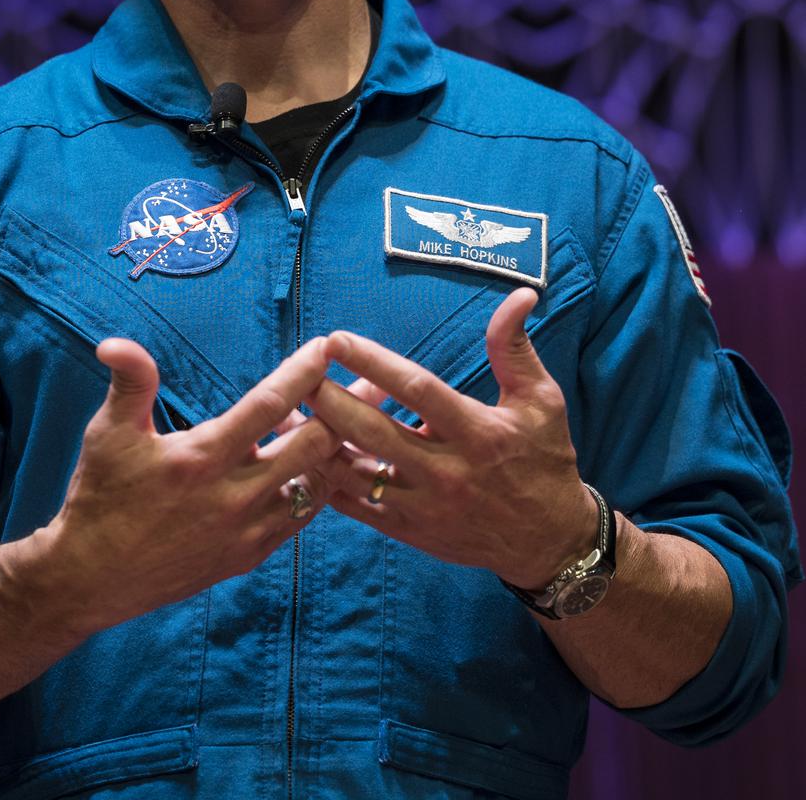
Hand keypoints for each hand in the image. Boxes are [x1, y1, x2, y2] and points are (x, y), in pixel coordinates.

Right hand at [41, 336, 340, 631]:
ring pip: (316, 486)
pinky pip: (301, 519)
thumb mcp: (108, 433)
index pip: (268, 406)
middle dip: (344, 410)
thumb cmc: (100, 496)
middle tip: (372, 383)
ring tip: (364, 423)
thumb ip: (129, 382)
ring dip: (338, 451)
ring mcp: (245, 531)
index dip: (302, 374)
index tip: (327, 347)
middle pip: (312, 447)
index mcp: (202, 458)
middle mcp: (232, 496)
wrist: (91, 579)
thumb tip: (115, 340)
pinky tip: (330, 467)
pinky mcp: (248, 556)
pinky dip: (319, 489)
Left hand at [304, 288, 594, 587]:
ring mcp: (426, 506)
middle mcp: (448, 471)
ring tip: (286, 415)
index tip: (337, 339)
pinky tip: (302, 459)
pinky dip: (327, 484)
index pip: (416, 389)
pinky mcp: (412, 532)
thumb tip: (521, 295)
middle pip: (375, 433)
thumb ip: (515, 348)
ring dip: (318, 444)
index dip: (373, 362)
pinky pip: (358, 508)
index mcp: (477, 432)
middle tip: (297, 375)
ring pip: (358, 474)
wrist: (550, 541)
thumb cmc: (544, 459)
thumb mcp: (541, 400)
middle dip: (330, 402)